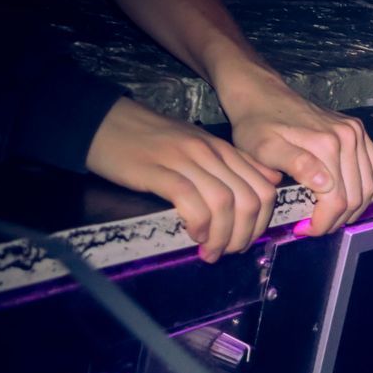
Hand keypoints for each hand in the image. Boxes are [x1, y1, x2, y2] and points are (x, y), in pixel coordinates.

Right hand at [85, 97, 275, 262]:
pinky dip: (198, 222)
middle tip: (227, 252)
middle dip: (244, 234)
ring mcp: (183, 159)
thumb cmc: (150, 138)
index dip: (261, 222)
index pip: (263, 189)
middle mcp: (209, 153)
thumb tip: (270, 180)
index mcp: (222, 149)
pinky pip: (189, 198)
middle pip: (248, 200)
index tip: (245, 241)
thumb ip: (234, 163)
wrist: (102, 120)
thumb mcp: (199, 144)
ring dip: (221, 235)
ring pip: (223, 202)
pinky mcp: (156, 169)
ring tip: (209, 252)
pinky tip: (192, 234)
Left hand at [216, 69, 372, 234]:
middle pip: (356, 197)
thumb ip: (296, 165)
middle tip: (315, 226)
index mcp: (325, 145)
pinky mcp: (359, 131)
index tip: (303, 230)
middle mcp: (348, 138)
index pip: (336, 201)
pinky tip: (350, 198)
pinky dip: (367, 190)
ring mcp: (357, 133)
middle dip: (336, 220)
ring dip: (354, 209)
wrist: (262, 94)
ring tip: (330, 216)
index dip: (322, 223)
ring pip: (370, 187)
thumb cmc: (256, 125)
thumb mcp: (264, 148)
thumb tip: (326, 185)